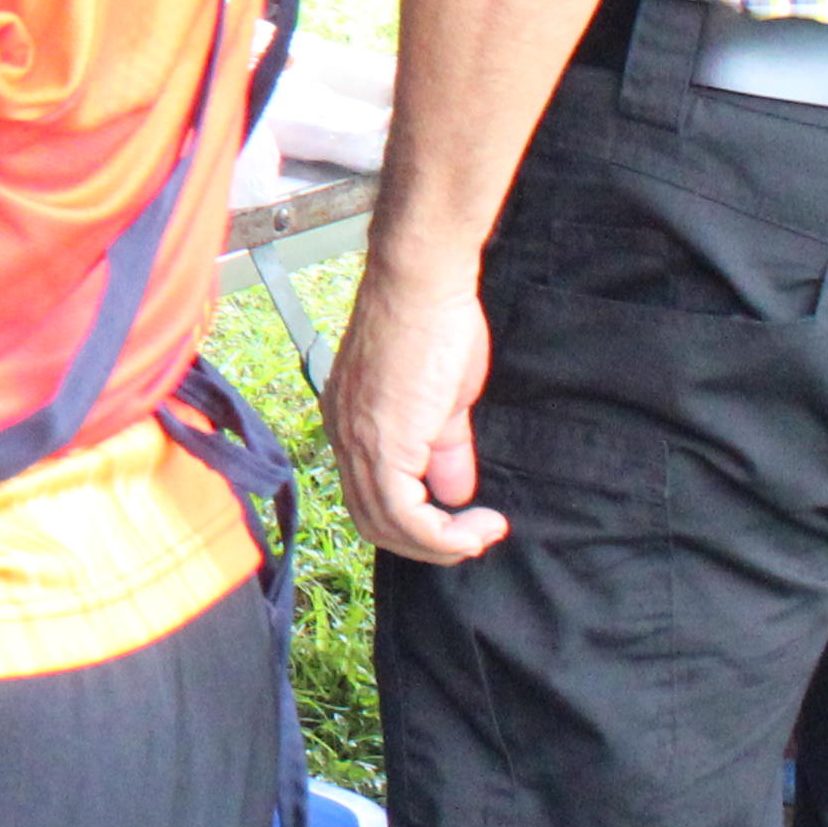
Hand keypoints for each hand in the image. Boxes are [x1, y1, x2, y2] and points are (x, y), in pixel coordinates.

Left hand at [327, 263, 510, 561]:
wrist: (422, 282)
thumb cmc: (431, 322)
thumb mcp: (441, 400)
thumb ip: (445, 449)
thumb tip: (457, 492)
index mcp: (350, 423)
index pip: (369, 497)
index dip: (415, 522)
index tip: (463, 521)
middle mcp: (344, 436)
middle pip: (373, 521)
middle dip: (428, 544)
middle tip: (475, 537)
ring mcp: (358, 440)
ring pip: (387, 525)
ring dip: (441, 545)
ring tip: (483, 533)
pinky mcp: (384, 440)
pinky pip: (404, 514)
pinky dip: (442, 535)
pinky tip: (478, 525)